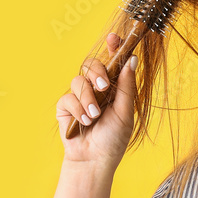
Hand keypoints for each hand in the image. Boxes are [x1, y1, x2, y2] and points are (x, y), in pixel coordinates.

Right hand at [55, 32, 136, 170]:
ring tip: (94, 116)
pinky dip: (77, 108)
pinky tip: (84, 122)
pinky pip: (67, 97)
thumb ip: (127, 86)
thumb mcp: (125, 111)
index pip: (112, 62)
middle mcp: (96, 89)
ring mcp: (80, 97)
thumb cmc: (113, 138)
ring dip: (88, 98)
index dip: (113, 47)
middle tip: (104, 87)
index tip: (114, 38)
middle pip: (92, 65)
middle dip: (97, 73)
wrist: (95, 159)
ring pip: (78, 80)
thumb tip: (132, 59)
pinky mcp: (65, 108)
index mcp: (114, 88)